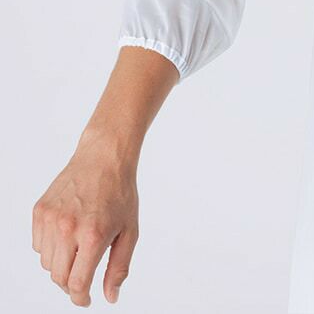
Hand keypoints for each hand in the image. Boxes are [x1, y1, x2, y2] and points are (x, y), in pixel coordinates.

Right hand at [32, 128, 138, 306]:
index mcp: (93, 235)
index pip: (76, 283)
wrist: (104, 158)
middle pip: (58, 277)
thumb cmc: (120, 193)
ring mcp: (50, 218)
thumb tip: (110, 297)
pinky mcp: (40, 210)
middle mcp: (67, 228)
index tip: (86, 299)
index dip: (81, 298)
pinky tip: (68, 232)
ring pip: (47, 262)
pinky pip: (38, 244)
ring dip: (61, 264)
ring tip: (80, 246)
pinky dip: (51, 247)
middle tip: (84, 276)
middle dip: (71, 284)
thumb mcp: (130, 230)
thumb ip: (119, 266)